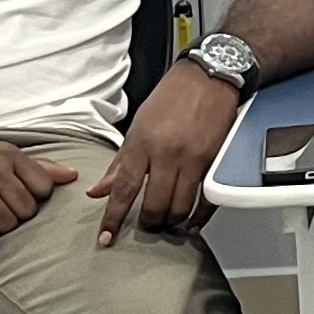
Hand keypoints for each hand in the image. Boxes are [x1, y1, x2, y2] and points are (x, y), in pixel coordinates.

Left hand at [88, 67, 234, 243]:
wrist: (209, 76)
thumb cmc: (172, 97)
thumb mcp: (138, 126)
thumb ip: (119, 163)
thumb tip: (99, 190)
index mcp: (141, 143)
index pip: (123, 189)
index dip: (113, 218)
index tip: (107, 237)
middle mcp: (166, 153)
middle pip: (154, 205)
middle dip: (149, 222)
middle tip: (147, 225)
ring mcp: (193, 158)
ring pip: (180, 207)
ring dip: (173, 222)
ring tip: (169, 222)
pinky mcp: (215, 161)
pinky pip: (207, 200)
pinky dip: (199, 217)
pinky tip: (192, 222)